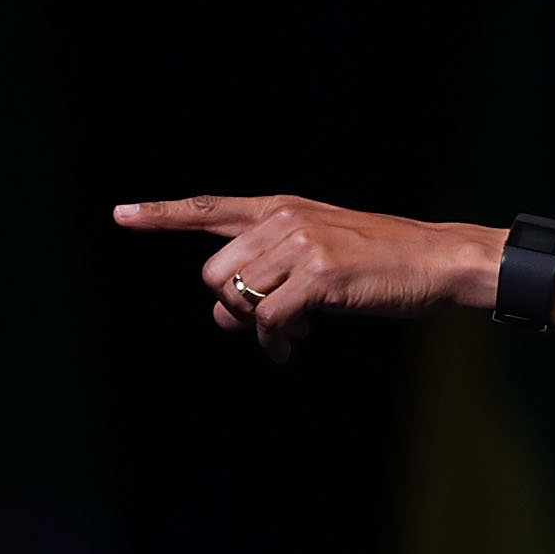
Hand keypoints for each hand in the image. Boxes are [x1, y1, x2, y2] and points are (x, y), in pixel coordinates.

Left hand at [113, 194, 491, 362]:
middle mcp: (286, 220)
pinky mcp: (320, 274)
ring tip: (287, 337)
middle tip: (266, 326)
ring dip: (255, 329)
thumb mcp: (320, 251)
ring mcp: (303, 244)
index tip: (121, 214)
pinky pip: (268, 320)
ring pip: (238, 299)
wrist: (434, 260)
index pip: (210, 209)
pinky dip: (275, 342)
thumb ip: (270, 269)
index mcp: (283, 209)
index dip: (162, 214)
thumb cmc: (377, 263)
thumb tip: (223, 313)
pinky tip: (295, 345)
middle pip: (214, 274)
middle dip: (230, 308)